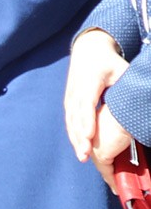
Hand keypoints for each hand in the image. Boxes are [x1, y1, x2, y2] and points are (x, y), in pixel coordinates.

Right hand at [66, 29, 131, 166]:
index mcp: (89, 81)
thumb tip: (138, 101)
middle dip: (80, 137)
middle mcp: (76, 90)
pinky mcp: (70, 102)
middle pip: (76, 117)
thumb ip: (126, 84)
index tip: (90, 136)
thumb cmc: (108, 62)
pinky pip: (71, 121)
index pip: (86, 103)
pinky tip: (80, 149)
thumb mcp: (121, 69)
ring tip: (83, 157)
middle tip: (86, 155)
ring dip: (76, 139)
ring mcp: (70, 96)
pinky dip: (74, 135)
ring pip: (71, 121)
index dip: (87, 120)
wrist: (87, 51)